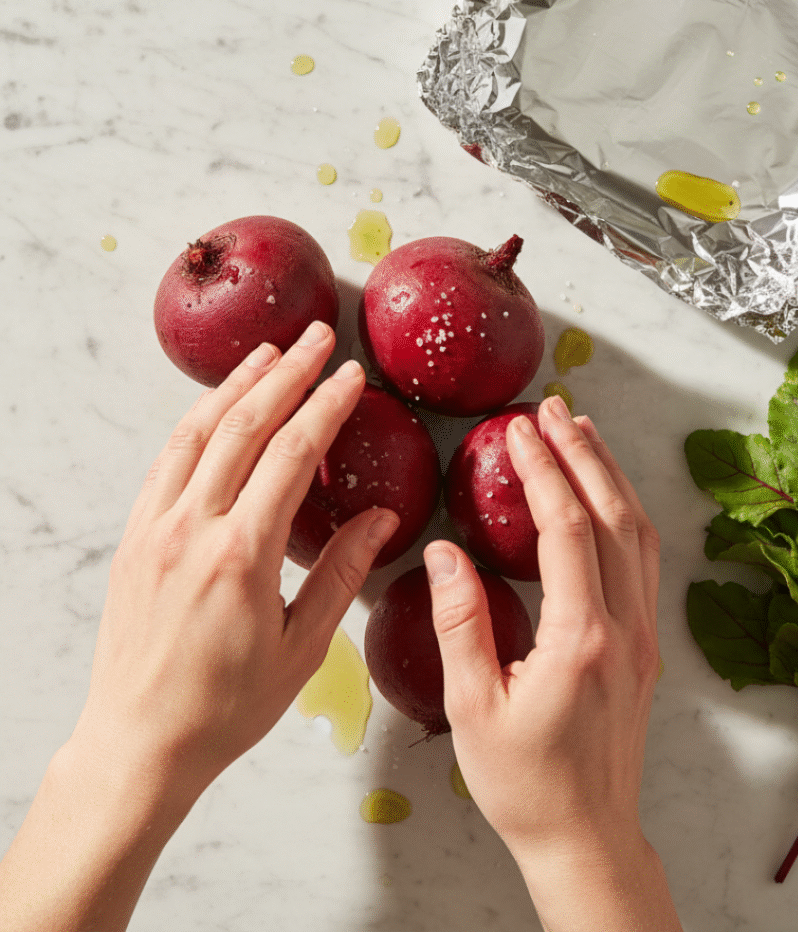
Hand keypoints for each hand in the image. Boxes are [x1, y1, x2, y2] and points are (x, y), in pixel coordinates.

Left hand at [76, 321, 398, 798]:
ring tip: (269, 352)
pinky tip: (215, 407)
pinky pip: (165, 462)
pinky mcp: (133, 539)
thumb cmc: (225, 707)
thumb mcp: (301, 648)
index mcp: (241, 557)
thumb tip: (381, 519)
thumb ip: (342, 574)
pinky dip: (194, 423)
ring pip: (196, 434)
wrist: (141, 743)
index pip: (290, 456)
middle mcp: (191, 531)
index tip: (350, 377)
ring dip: (235, 385)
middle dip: (285, 374)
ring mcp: (154, 530)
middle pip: (242, 427)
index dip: (324, 407)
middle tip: (316, 337)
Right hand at [423, 395, 678, 930]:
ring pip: (637, 532)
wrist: (585, 834)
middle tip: (554, 409)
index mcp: (580, 639)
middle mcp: (623, 627)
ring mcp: (643, 634)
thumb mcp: (473, 706)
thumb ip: (460, 622)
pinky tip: (607, 496)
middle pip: (611, 515)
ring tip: (583, 431)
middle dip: (582, 452)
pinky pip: (643, 559)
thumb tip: (444, 551)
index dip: (543, 470)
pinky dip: (624, 513)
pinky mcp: (644, 644)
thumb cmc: (525, 782)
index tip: (518, 430)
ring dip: (610, 475)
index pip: (565, 528)